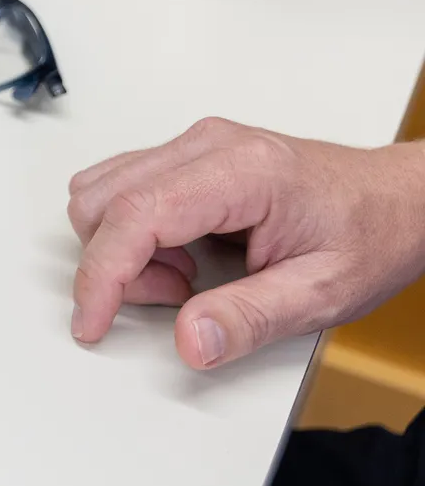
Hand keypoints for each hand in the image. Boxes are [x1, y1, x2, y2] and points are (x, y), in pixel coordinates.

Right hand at [67, 118, 424, 368]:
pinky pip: (123, 189)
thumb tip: (190, 340)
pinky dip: (132, 233)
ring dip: (122, 248)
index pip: (136, 213)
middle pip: (104, 200)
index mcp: (243, 171)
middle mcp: (209, 145)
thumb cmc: (371, 234)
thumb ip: (250, 319)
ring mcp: (196, 145)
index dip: (102, 274)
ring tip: (184, 277)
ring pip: (101, 192)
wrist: (402, 202)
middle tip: (174, 299)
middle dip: (116, 266)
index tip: (92, 320)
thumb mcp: (323, 293)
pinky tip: (178, 255)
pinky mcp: (189, 156)